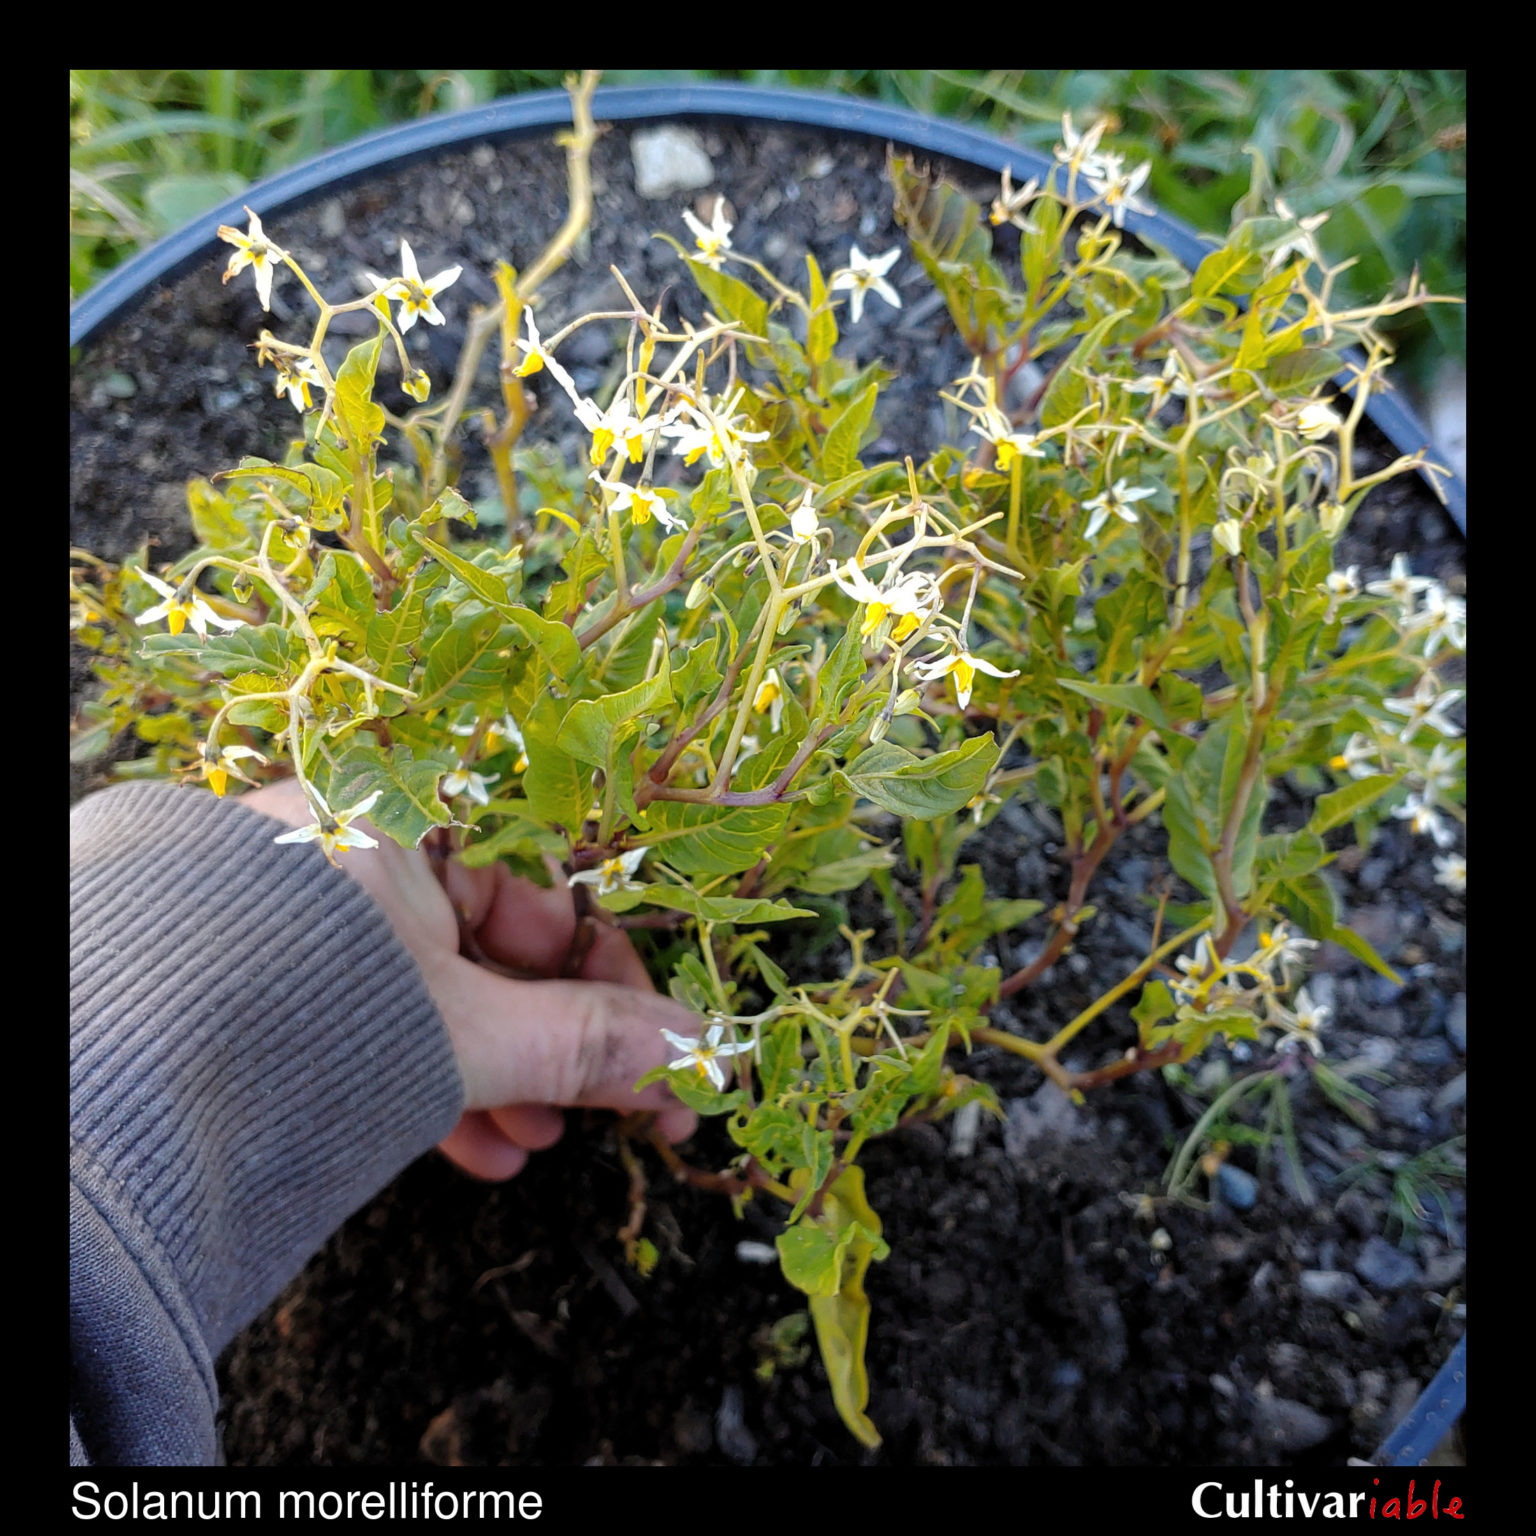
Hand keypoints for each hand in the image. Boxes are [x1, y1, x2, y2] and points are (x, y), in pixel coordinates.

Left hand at [241, 778, 698, 1179]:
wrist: (111, 1084)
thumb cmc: (301, 1013)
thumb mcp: (472, 1031)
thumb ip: (590, 1043)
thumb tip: (690, 1057)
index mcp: (411, 819)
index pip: (551, 890)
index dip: (616, 977)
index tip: (659, 1044)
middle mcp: (356, 847)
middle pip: (496, 944)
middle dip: (557, 1039)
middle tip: (611, 1106)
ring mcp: (309, 908)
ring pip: (436, 986)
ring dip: (501, 1070)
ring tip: (534, 1138)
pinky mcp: (266, 968)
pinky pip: (371, 1012)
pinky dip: (427, 1075)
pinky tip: (471, 1145)